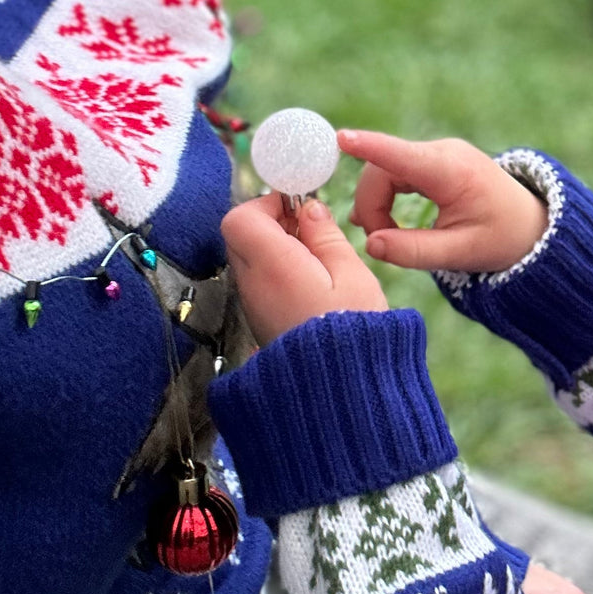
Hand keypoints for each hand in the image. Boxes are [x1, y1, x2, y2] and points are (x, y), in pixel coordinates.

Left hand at [222, 193, 387, 345]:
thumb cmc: (352, 331)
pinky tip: (311, 285)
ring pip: (249, 260)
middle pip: (240, 236)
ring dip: (276, 250)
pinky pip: (258, 284)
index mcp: (273, 266)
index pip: (240, 218)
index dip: (265, 204)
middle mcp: (253, 285)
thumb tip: (309, 208)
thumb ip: (326, 236)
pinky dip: (277, 274)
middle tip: (310, 231)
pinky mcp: (260, 322)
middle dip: (272, 224)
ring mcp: (252, 306)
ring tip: (317, 261)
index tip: (297, 206)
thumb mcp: (352, 274)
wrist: (342, 389)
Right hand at [338, 130, 548, 274]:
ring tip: (382, 236)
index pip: (402, 155)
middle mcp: (444, 153)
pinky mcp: (434, 160)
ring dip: (377, 203)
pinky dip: (385, 195)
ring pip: (386, 170)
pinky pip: (397, 171)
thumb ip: (415, 251)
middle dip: (371, 205)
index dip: (368, 146)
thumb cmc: (501, 239)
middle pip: (384, 169)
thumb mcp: (461, 254)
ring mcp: (439, 153)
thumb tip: (370, 245)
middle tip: (379, 243)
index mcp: (453, 171)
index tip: (340, 138)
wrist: (531, 224)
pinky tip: (379, 221)